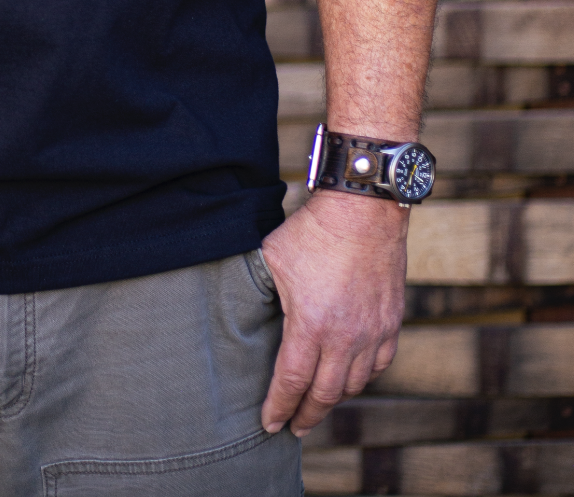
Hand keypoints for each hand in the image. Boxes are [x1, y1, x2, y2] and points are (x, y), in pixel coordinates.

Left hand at [259, 190, 407, 436]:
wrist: (364, 211)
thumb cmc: (313, 231)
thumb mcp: (273, 259)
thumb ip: (264, 293)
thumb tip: (249, 307)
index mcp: (310, 324)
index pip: (291, 381)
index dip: (278, 407)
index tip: (269, 423)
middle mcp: (345, 337)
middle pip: (324, 394)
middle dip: (305, 415)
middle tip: (293, 427)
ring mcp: (372, 332)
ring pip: (353, 384)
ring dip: (333, 399)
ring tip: (317, 404)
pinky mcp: (391, 323)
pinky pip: (378, 365)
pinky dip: (361, 378)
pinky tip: (349, 378)